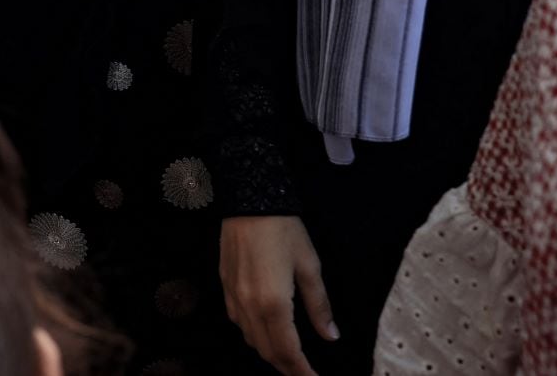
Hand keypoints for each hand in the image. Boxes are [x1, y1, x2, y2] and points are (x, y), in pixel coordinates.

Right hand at [219, 215, 336, 375]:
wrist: (249, 199)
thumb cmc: (283, 229)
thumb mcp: (310, 266)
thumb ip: (319, 305)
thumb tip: (331, 335)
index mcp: (274, 303)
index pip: (289, 352)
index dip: (303, 372)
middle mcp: (249, 306)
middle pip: (268, 352)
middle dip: (287, 367)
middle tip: (306, 372)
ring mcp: (233, 297)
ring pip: (251, 339)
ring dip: (270, 353)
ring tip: (289, 355)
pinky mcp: (225, 286)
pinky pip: (238, 322)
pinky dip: (253, 334)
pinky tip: (265, 330)